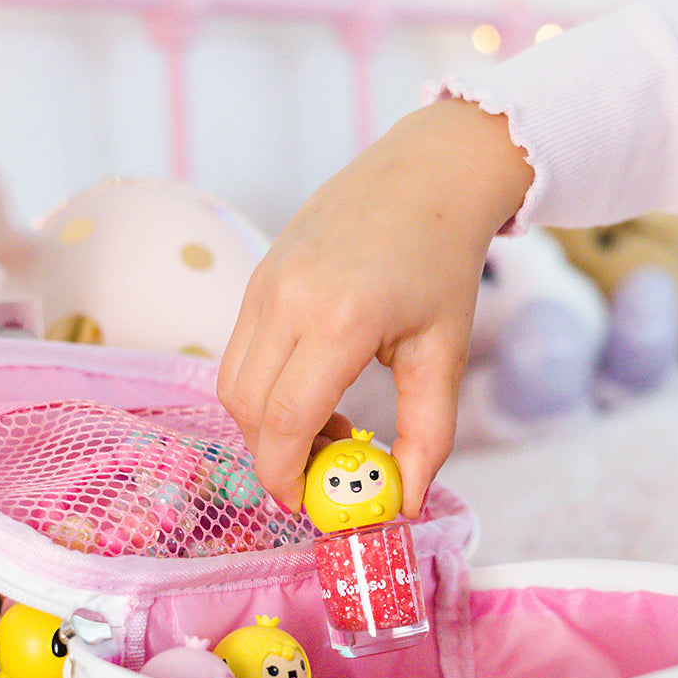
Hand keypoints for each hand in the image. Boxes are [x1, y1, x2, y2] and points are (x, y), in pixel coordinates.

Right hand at [218, 98, 532, 517]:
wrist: (425, 173)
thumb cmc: (442, 261)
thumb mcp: (444, 352)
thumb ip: (428, 434)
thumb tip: (406, 502)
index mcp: (340, 319)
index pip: (285, 420)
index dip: (287, 476)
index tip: (308, 505)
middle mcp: (287, 298)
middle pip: (247, 409)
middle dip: (274, 457)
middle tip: (321, 473)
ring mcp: (263, 282)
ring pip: (233, 383)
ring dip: (264, 425)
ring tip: (323, 428)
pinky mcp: (256, 276)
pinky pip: (239, 352)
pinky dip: (263, 389)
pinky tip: (312, 389)